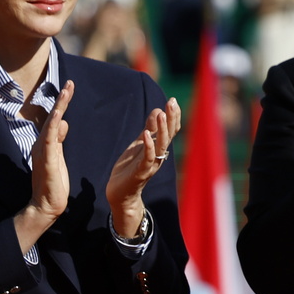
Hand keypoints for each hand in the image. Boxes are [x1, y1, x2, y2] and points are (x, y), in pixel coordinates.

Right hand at [16, 80, 74, 251]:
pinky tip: (57, 117)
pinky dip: (52, 128)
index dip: (62, 103)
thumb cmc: (53, 182)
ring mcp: (43, 152)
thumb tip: (62, 122)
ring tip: (66, 93)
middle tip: (70, 83)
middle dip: (62, 99)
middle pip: (52, 117)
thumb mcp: (58, 156)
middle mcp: (43, 144)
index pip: (56, 118)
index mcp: (47, 142)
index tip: (70, 87)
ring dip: (58, 108)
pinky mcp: (47, 162)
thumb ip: (58, 139)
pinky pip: (49, 142)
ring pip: (50, 125)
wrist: (46, 205)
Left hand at [106, 97, 180, 237]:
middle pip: (169, 135)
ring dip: (162, 130)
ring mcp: (151, 164)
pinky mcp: (141, 173)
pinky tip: (145, 134)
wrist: (120, 193)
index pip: (171, 130)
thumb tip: (157, 110)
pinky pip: (147, 158)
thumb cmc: (130, 167)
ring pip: (161, 145)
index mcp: (158, 148)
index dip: (173, 116)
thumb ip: (149, 129)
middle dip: (171, 118)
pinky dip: (148, 146)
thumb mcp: (139, 144)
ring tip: (161, 113)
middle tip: (171, 102)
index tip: (173, 101)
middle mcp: (159, 155)